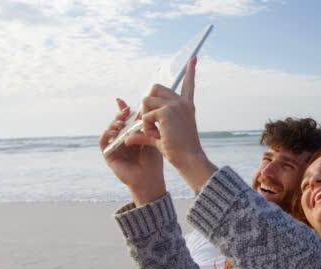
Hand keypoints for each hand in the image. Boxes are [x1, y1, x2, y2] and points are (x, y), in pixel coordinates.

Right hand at [99, 99, 165, 205]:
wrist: (150, 178)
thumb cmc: (153, 160)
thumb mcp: (149, 138)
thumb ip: (142, 126)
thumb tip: (139, 109)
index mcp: (132, 136)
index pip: (125, 120)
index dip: (122, 110)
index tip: (121, 101)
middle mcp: (122, 141)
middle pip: (116, 123)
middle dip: (119, 116)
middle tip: (125, 112)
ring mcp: (115, 148)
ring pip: (109, 131)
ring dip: (113, 124)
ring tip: (121, 123)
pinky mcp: (109, 156)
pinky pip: (103, 142)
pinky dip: (106, 135)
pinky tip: (114, 132)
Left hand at [125, 56, 216, 191]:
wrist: (189, 158)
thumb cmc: (179, 151)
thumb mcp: (161, 138)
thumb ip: (145, 133)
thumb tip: (127, 138)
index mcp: (187, 106)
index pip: (189, 85)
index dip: (191, 71)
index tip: (193, 58)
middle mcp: (182, 102)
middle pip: (154, 88)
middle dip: (146, 103)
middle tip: (149, 121)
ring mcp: (175, 105)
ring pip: (146, 101)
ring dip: (145, 117)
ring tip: (155, 133)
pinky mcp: (167, 112)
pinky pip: (146, 114)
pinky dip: (146, 127)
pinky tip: (157, 136)